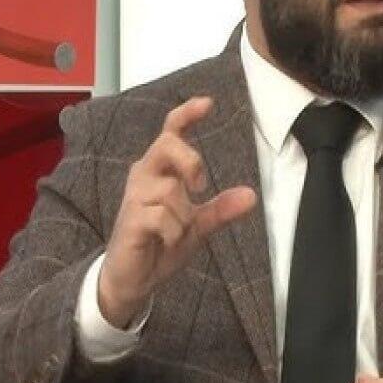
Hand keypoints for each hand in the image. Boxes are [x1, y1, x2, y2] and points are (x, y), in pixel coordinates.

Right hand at [98, 95, 255, 327]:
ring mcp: (135, 197)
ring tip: (175, 233)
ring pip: (171, 190)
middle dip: (189, 160)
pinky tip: (167, 241)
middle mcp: (144, 176)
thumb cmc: (160, 243)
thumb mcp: (198, 226)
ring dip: (184, 216)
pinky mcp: (131, 219)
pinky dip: (174, 232)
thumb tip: (251, 196)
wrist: (132, 278)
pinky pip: (163, 216)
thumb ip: (221, 209)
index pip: (170, 133)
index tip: (208, 103)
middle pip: (166, 145)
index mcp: (160, 171)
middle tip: (200, 185)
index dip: (186, 115)